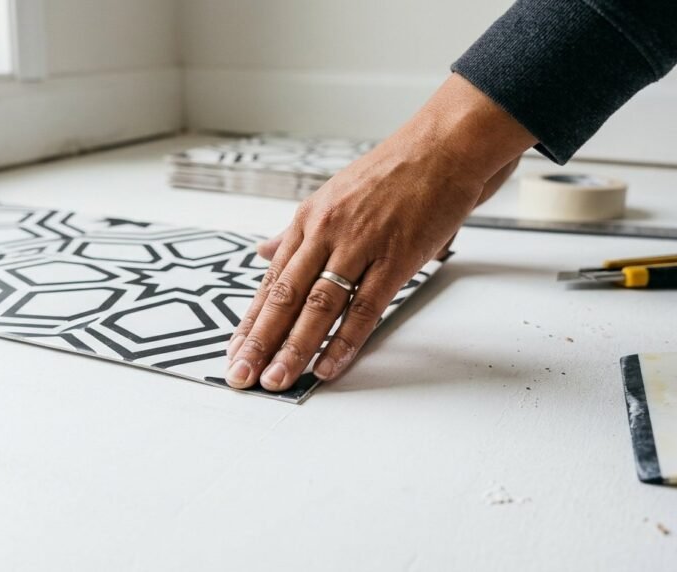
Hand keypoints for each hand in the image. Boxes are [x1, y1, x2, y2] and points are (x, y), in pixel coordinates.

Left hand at [225, 74, 536, 391]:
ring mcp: (359, 246)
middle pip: (284, 296)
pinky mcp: (395, 258)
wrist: (442, 148)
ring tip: (276, 381)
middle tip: (241, 376)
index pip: (272, 280)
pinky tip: (327, 366)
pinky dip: (344, 341)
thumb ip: (296, 232)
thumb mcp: (332, 196)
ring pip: (317, 306)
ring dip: (294, 348)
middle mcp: (325, 232)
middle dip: (260, 342)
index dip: (251, 320)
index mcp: (308, 220)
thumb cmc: (391, 173)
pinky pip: (364, 307)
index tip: (234, 351)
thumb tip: (263, 251)